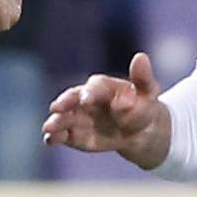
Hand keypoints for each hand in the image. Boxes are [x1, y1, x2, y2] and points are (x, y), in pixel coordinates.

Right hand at [43, 52, 167, 165]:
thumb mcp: (148, 91)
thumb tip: (140, 57)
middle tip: (57, 108)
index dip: (90, 92)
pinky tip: (50, 140)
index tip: (86, 100)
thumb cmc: (143, 106)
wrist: (139, 131)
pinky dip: (55, 137)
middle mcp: (86, 99)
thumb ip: (142, 77)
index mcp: (103, 86)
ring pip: (64, 117)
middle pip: (72, 98)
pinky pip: (63, 135)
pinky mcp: (75, 134)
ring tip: (49, 128)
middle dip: (65, 103)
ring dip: (56, 122)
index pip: (94, 87)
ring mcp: (79, 117)